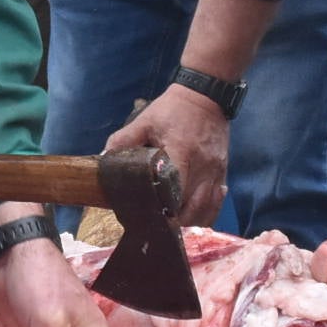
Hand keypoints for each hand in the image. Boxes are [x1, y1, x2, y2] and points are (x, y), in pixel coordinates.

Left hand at [107, 86, 228, 226]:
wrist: (206, 96)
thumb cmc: (173, 110)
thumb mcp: (145, 120)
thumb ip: (123, 140)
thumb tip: (103, 159)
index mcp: (182, 153)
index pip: (174, 190)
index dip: (162, 209)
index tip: (149, 219)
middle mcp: (202, 167)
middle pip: (192, 207)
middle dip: (176, 222)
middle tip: (158, 229)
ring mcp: (216, 172)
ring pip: (207, 209)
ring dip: (191, 222)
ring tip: (175, 229)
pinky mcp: (223, 172)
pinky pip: (217, 202)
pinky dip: (206, 214)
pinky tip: (194, 220)